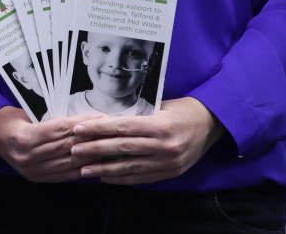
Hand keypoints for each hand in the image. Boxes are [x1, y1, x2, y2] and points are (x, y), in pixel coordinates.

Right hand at [0, 106, 102, 182]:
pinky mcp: (37, 178)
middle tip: (109, 132)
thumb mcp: (27, 114)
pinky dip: (81, 168)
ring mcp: (32, 170)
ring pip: (69, 163)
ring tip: (107, 147)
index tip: (100, 118)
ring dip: (90, 156)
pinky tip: (94, 163)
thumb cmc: (12, 120)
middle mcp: (28, 156)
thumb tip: (82, 121)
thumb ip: (51, 120)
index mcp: (24, 137)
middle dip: (91, 139)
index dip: (81, 124)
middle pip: (66, 147)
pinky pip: (64, 175)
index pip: (59, 130)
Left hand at [69, 96, 223, 184]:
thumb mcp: (159, 106)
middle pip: (123, 148)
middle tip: (74, 150)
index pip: (122, 127)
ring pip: (130, 167)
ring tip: (84, 170)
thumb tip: (102, 119)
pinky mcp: (171, 173)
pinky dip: (122, 178)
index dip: (98, 129)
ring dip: (104, 169)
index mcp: (160, 125)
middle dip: (95, 150)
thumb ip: (135, 115)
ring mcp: (169, 162)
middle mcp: (165, 146)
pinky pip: (142, 178)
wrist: (211, 124)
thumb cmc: (180, 110)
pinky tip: (105, 177)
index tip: (78, 130)